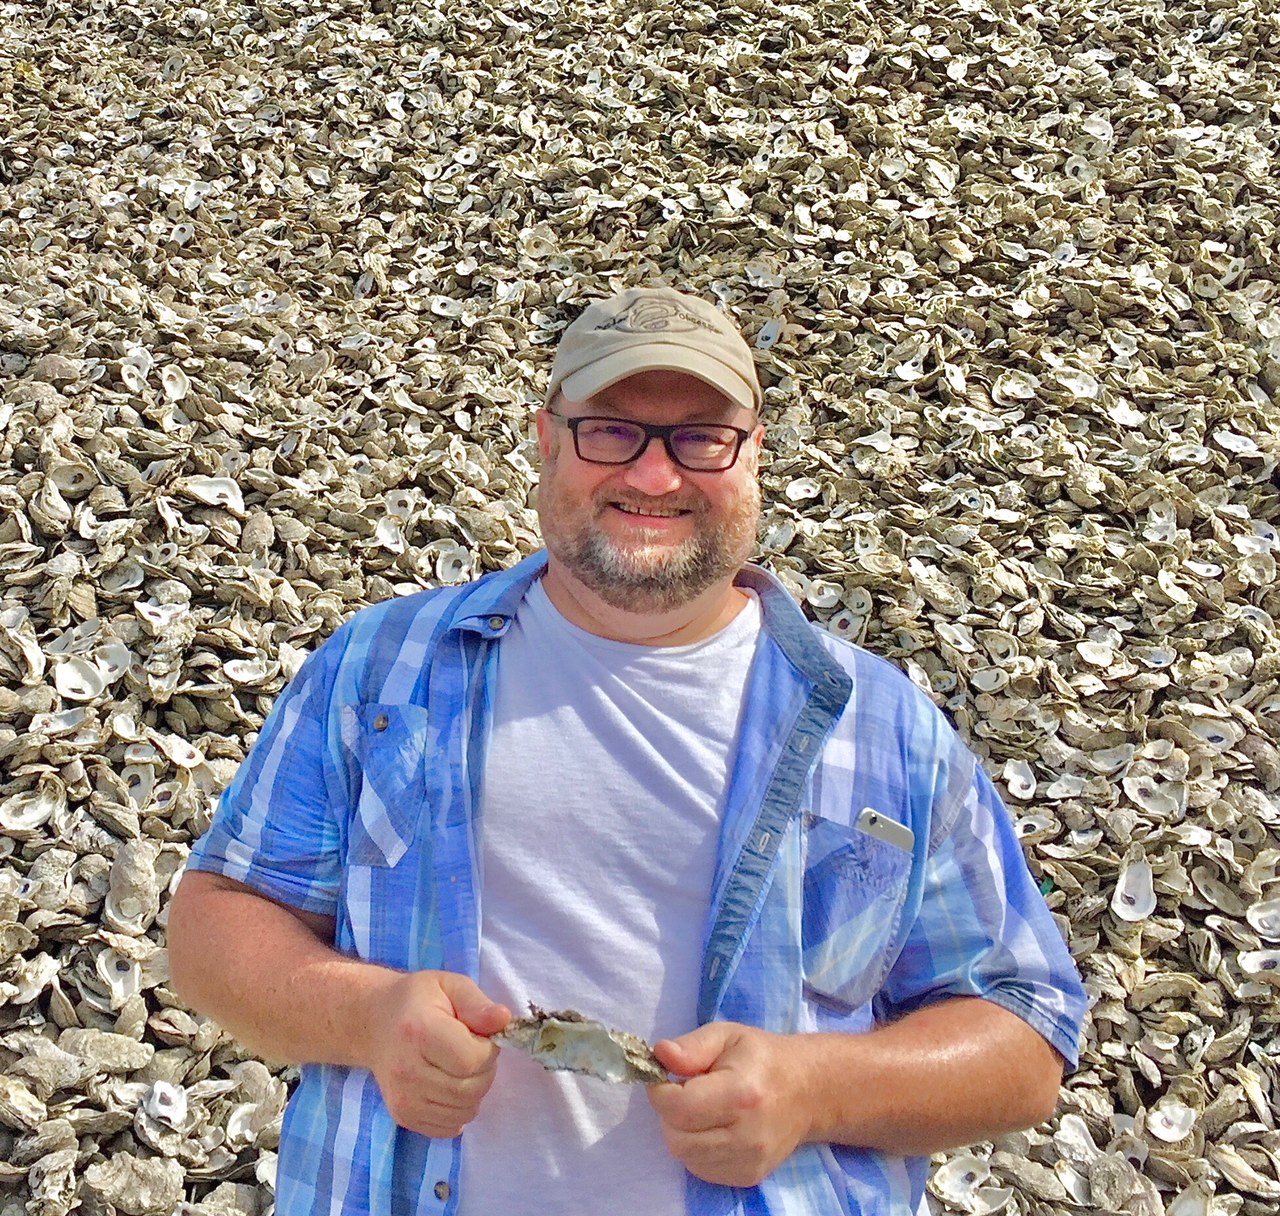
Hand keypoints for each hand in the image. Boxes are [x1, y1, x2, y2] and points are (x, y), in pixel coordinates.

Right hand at [364, 970, 509, 1138]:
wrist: (375, 1023)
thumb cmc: (417, 1000)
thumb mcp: (450, 985)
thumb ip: (478, 1004)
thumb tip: (504, 1020)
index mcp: (419, 1032)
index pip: (471, 1061)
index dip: (487, 1049)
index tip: (479, 1035)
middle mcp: (407, 1072)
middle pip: (470, 1090)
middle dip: (484, 1071)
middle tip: (473, 1050)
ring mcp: (403, 1099)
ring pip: (464, 1111)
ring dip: (474, 1090)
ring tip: (459, 1066)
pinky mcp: (403, 1117)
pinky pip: (450, 1127)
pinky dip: (459, 1109)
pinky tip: (449, 1084)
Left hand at [647, 1022, 811, 1187]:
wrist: (806, 1090)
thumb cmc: (761, 1058)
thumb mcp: (726, 1035)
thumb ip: (691, 1046)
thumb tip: (660, 1055)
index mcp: (741, 1094)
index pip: (679, 1108)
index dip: (660, 1092)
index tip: (666, 1078)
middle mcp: (747, 1135)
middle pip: (677, 1139)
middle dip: (669, 1114)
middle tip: (684, 1093)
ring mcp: (750, 1161)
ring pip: (686, 1157)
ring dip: (682, 1132)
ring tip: (700, 1109)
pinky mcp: (749, 1177)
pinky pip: (701, 1169)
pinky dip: (696, 1149)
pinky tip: (712, 1127)